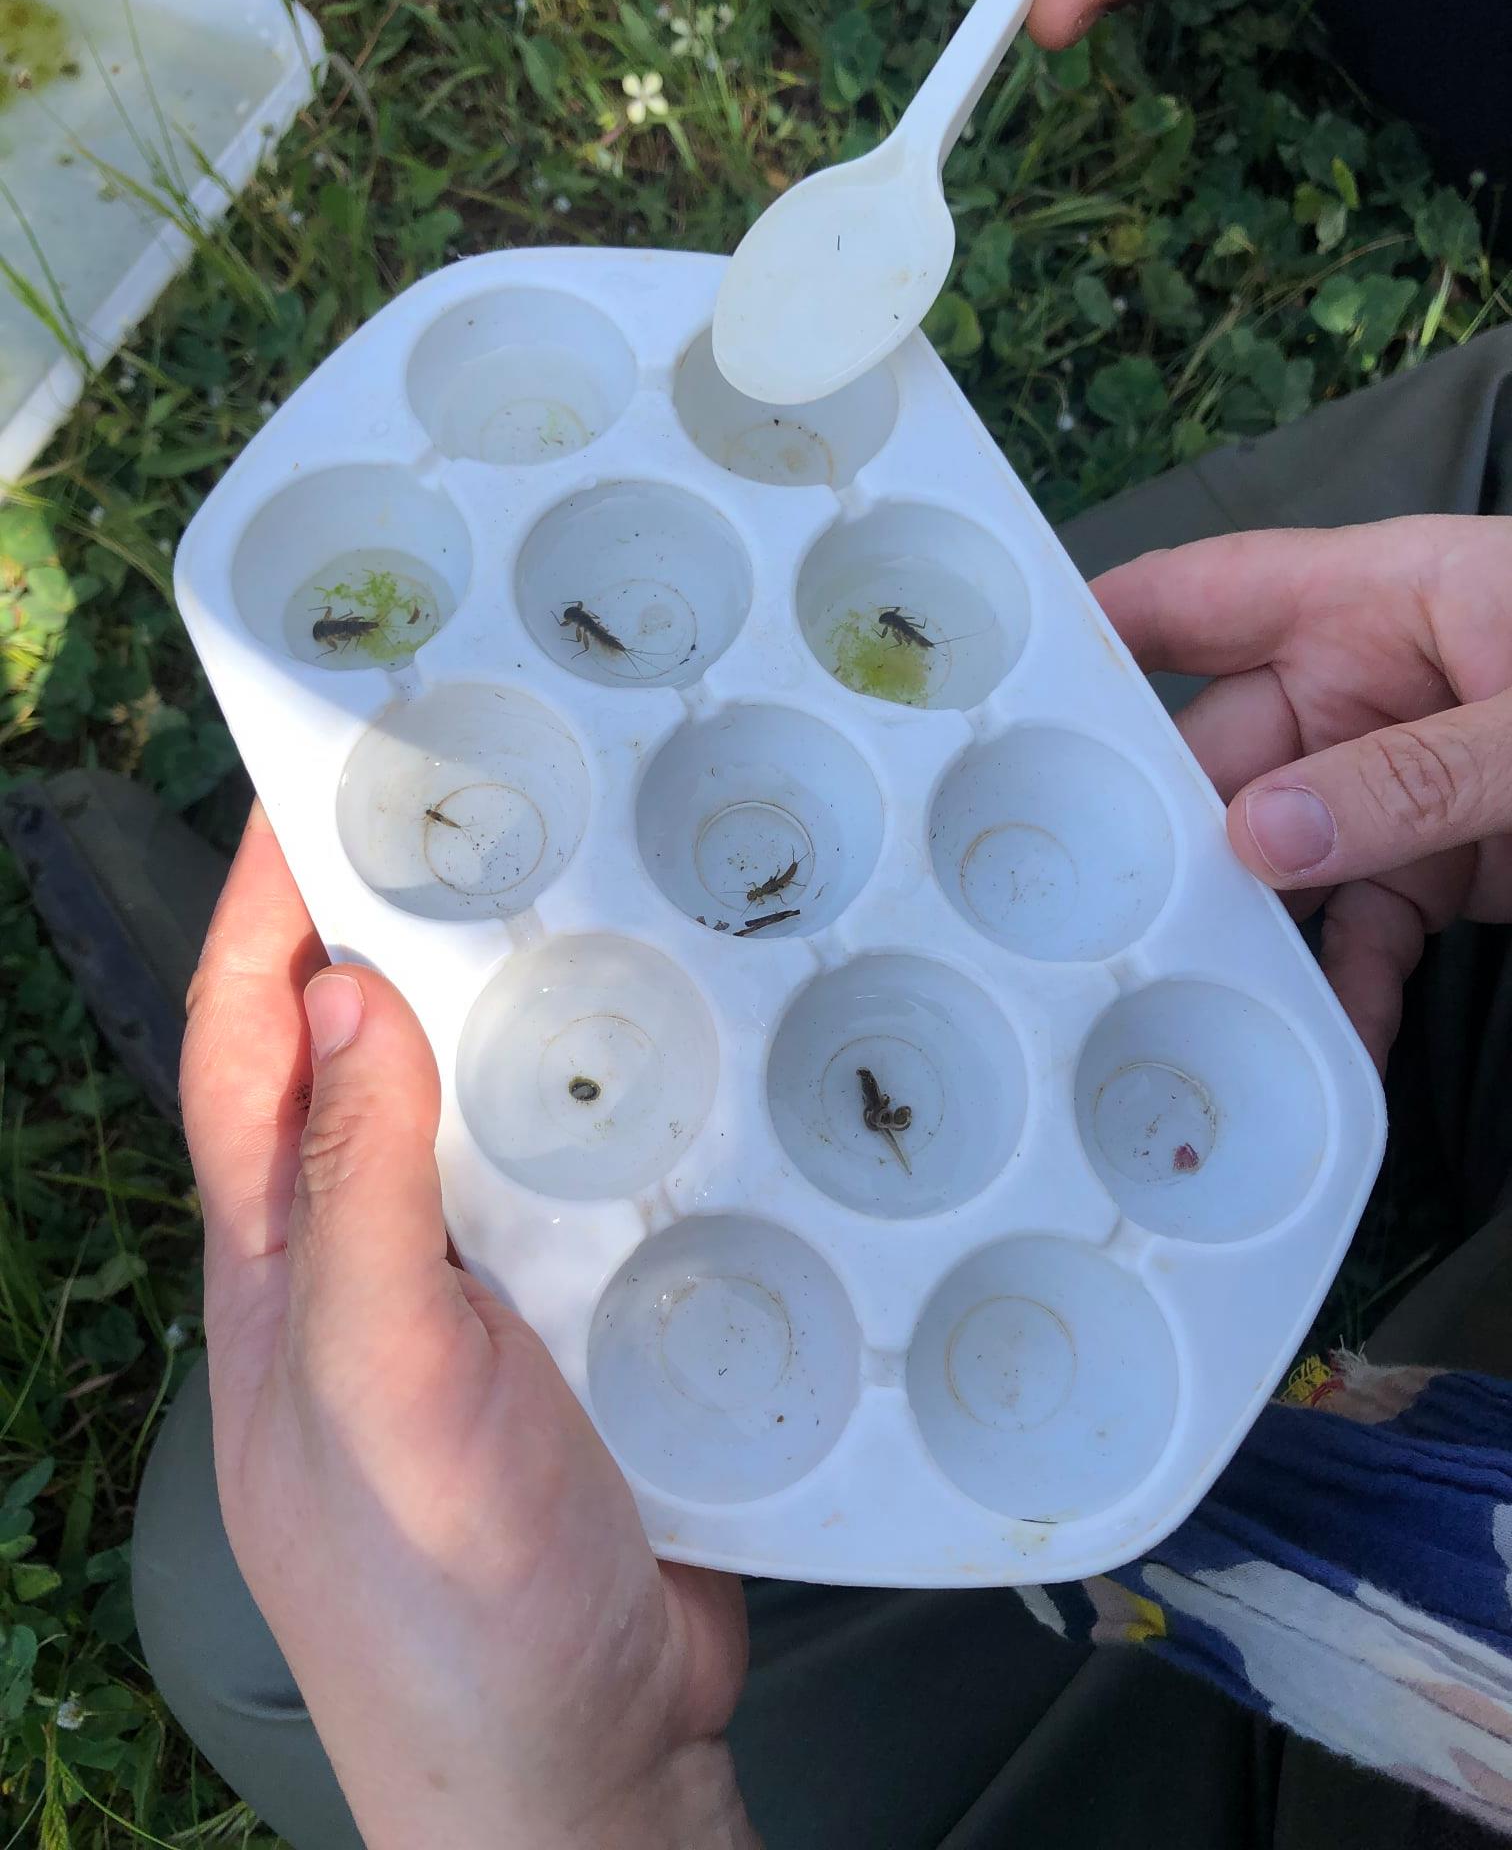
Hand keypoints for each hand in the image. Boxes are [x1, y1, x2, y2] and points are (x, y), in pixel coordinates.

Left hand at [181, 806, 753, 1849]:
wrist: (583, 1764)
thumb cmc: (443, 1608)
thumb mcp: (378, 1392)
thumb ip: (357, 1201)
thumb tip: (342, 1005)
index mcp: (283, 1264)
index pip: (244, 1047)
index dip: (261, 912)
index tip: (303, 783)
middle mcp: (376, 1258)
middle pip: (378, 1056)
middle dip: (408, 927)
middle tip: (485, 806)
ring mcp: (486, 1292)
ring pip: (499, 1110)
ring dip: (534, 1011)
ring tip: (605, 898)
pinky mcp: (589, 1322)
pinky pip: (600, 1183)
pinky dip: (633, 1111)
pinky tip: (700, 1059)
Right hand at [1095, 517, 1511, 1069]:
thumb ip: (1416, 779)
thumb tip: (1262, 845)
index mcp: (1380, 594)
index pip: (1198, 596)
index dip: (1092, 630)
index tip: (991, 693)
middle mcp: (1373, 681)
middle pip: (1224, 755)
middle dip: (1166, 838)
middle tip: (1086, 923)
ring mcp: (1411, 778)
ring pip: (1288, 860)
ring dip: (1253, 938)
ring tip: (1192, 1014)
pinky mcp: (1458, 861)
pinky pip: (1374, 925)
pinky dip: (1352, 986)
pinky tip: (1331, 1050)